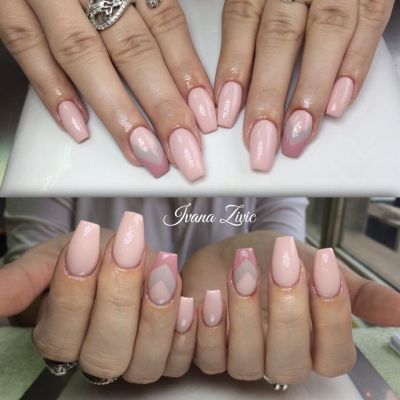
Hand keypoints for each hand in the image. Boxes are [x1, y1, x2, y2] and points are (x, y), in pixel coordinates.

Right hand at [0, 0, 214, 181]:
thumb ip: (149, 16)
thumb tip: (182, 75)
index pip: (166, 25)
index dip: (188, 74)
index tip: (205, 118)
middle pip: (133, 51)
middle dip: (162, 107)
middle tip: (183, 150)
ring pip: (84, 54)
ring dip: (116, 109)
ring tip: (142, 150)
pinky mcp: (6, 1)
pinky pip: (24, 44)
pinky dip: (51, 87)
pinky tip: (78, 126)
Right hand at [0, 213, 196, 382]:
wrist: (130, 251)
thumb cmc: (91, 253)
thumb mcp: (55, 255)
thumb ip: (24, 278)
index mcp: (62, 336)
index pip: (61, 333)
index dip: (73, 291)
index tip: (85, 241)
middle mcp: (97, 354)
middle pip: (104, 352)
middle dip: (116, 296)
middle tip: (125, 249)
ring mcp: (134, 357)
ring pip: (143, 362)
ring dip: (154, 314)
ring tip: (161, 266)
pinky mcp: (167, 351)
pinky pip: (178, 357)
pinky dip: (184, 329)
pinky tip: (191, 299)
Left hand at [182, 231, 399, 383]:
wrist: (229, 251)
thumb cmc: (271, 258)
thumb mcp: (314, 265)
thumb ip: (353, 290)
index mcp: (311, 344)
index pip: (334, 356)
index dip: (333, 317)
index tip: (325, 267)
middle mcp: (279, 358)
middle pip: (289, 362)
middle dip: (287, 311)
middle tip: (283, 264)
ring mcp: (242, 359)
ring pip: (246, 362)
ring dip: (243, 314)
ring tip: (241, 270)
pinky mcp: (208, 351)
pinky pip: (206, 357)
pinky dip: (204, 327)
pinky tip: (204, 297)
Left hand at [216, 0, 393, 169]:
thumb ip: (249, 29)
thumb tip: (229, 92)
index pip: (241, 21)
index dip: (233, 69)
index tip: (225, 115)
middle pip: (279, 37)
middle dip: (269, 95)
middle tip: (261, 141)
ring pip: (325, 32)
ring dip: (311, 89)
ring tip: (298, 132)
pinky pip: (369, 20)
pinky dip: (355, 65)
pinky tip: (339, 104)